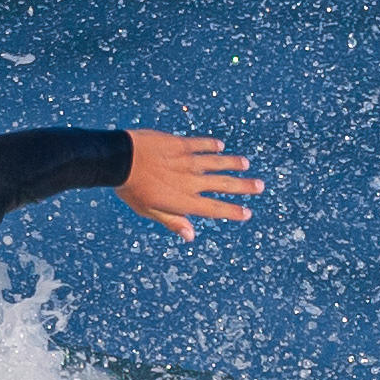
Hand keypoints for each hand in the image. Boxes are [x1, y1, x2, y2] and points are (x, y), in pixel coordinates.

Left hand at [120, 129, 258, 236]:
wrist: (119, 160)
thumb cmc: (130, 189)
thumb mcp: (148, 210)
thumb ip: (172, 221)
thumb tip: (191, 236)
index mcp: (182, 200)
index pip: (214, 209)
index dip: (232, 211)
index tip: (247, 213)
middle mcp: (190, 181)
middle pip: (223, 184)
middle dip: (244, 187)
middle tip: (260, 186)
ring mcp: (186, 161)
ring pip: (216, 162)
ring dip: (232, 163)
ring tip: (245, 164)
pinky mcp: (180, 144)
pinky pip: (200, 144)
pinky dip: (211, 145)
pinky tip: (220, 145)